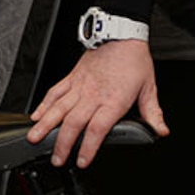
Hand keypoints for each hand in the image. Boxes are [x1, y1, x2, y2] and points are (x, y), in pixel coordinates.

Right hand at [28, 40, 167, 167]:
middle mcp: (93, 94)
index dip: (88, 147)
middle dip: (62, 144)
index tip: (82, 161)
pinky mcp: (72, 77)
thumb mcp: (149, 87)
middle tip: (57, 159)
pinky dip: (43, 105)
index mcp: (113, 100)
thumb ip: (153, 113)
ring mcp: (79, 86)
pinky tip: (36, 116)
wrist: (120, 33)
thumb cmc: (134, 59)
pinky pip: (54, 92)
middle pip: (73, 123)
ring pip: (58, 108)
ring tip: (34, 139)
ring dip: (45, 126)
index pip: (98, 128)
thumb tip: (160, 130)